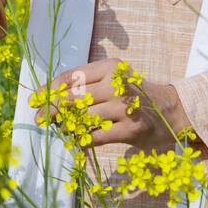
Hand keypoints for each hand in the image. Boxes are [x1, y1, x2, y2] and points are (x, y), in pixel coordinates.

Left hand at [32, 58, 191, 153]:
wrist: (172, 111)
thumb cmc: (135, 94)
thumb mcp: (115, 79)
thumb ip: (88, 85)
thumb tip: (51, 98)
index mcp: (111, 68)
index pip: (72, 77)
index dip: (49, 89)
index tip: (35, 98)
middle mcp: (117, 85)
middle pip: (73, 98)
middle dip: (51, 109)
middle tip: (38, 118)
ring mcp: (124, 108)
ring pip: (82, 118)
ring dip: (65, 125)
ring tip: (58, 128)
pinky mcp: (130, 130)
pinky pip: (94, 137)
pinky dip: (80, 139)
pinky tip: (75, 139)